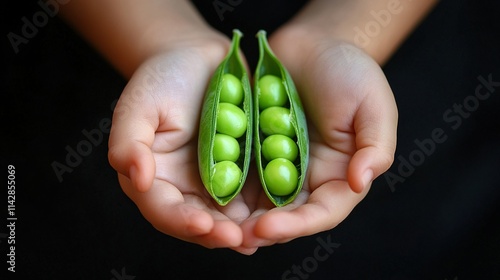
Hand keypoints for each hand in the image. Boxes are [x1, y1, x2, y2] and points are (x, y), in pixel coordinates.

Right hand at [107, 33, 257, 250]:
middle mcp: (181, 187)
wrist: (200, 60)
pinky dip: (260, 210)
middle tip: (240, 240)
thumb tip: (138, 178)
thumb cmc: (164, 78)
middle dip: (217, 234)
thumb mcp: (138, 104)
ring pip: (224, 217)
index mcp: (152, 177)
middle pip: (196, 222)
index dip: (181, 221)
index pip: (162, 209)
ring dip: (242, 231)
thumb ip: (129, 141)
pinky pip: (248, 197)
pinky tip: (277, 217)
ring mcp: (211, 182)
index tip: (204, 225)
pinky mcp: (237, 173)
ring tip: (260, 236)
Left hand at [237, 27, 397, 248]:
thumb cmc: (350, 71)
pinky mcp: (258, 150)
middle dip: (264, 230)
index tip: (268, 227)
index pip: (323, 212)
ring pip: (262, 202)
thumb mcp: (374, 104)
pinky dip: (230, 187)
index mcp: (341, 175)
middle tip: (235, 237)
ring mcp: (281, 165)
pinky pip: (243, 174)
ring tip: (217, 227)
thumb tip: (360, 183)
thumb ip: (376, 147)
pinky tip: (210, 194)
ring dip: (242, 217)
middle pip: (289, 215)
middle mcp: (310, 178)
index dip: (298, 225)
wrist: (314, 44)